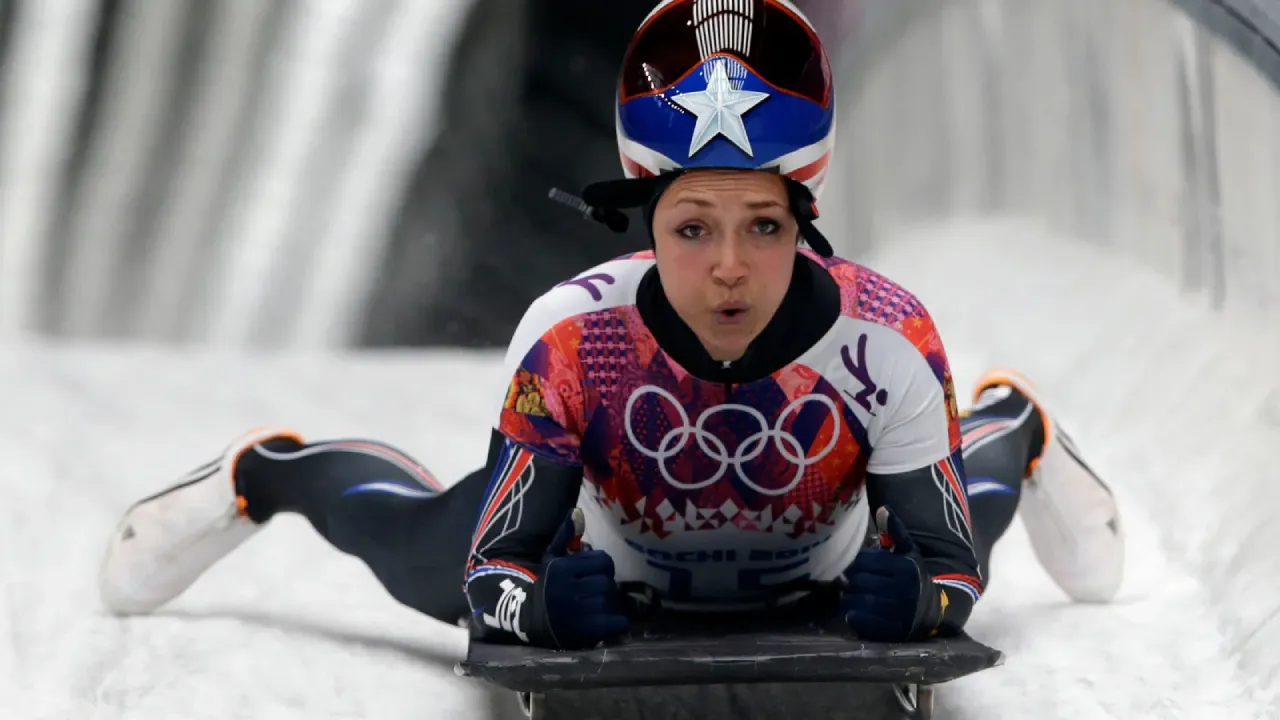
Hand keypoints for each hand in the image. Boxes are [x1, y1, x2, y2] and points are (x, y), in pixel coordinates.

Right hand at [529, 508, 629, 648]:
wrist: (526, 619)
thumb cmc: (545, 585)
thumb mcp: (551, 558)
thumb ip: (566, 536)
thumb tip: (577, 511)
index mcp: (563, 569)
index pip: (604, 562)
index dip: (604, 568)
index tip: (596, 574)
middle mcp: (569, 589)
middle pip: (607, 583)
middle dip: (605, 588)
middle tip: (597, 593)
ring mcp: (576, 613)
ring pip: (610, 602)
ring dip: (609, 605)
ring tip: (599, 607)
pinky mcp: (583, 632)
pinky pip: (615, 623)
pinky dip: (617, 623)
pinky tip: (608, 622)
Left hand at [841, 506, 941, 641]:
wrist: (936, 610)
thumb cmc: (915, 577)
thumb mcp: (909, 552)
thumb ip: (895, 531)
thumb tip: (882, 508)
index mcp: (904, 568)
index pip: (865, 562)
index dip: (858, 564)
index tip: (859, 567)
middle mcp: (902, 590)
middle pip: (860, 582)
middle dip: (852, 582)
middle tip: (851, 583)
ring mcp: (898, 612)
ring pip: (860, 602)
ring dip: (849, 599)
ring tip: (849, 596)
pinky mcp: (894, 631)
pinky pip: (865, 623)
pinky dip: (854, 617)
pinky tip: (852, 612)